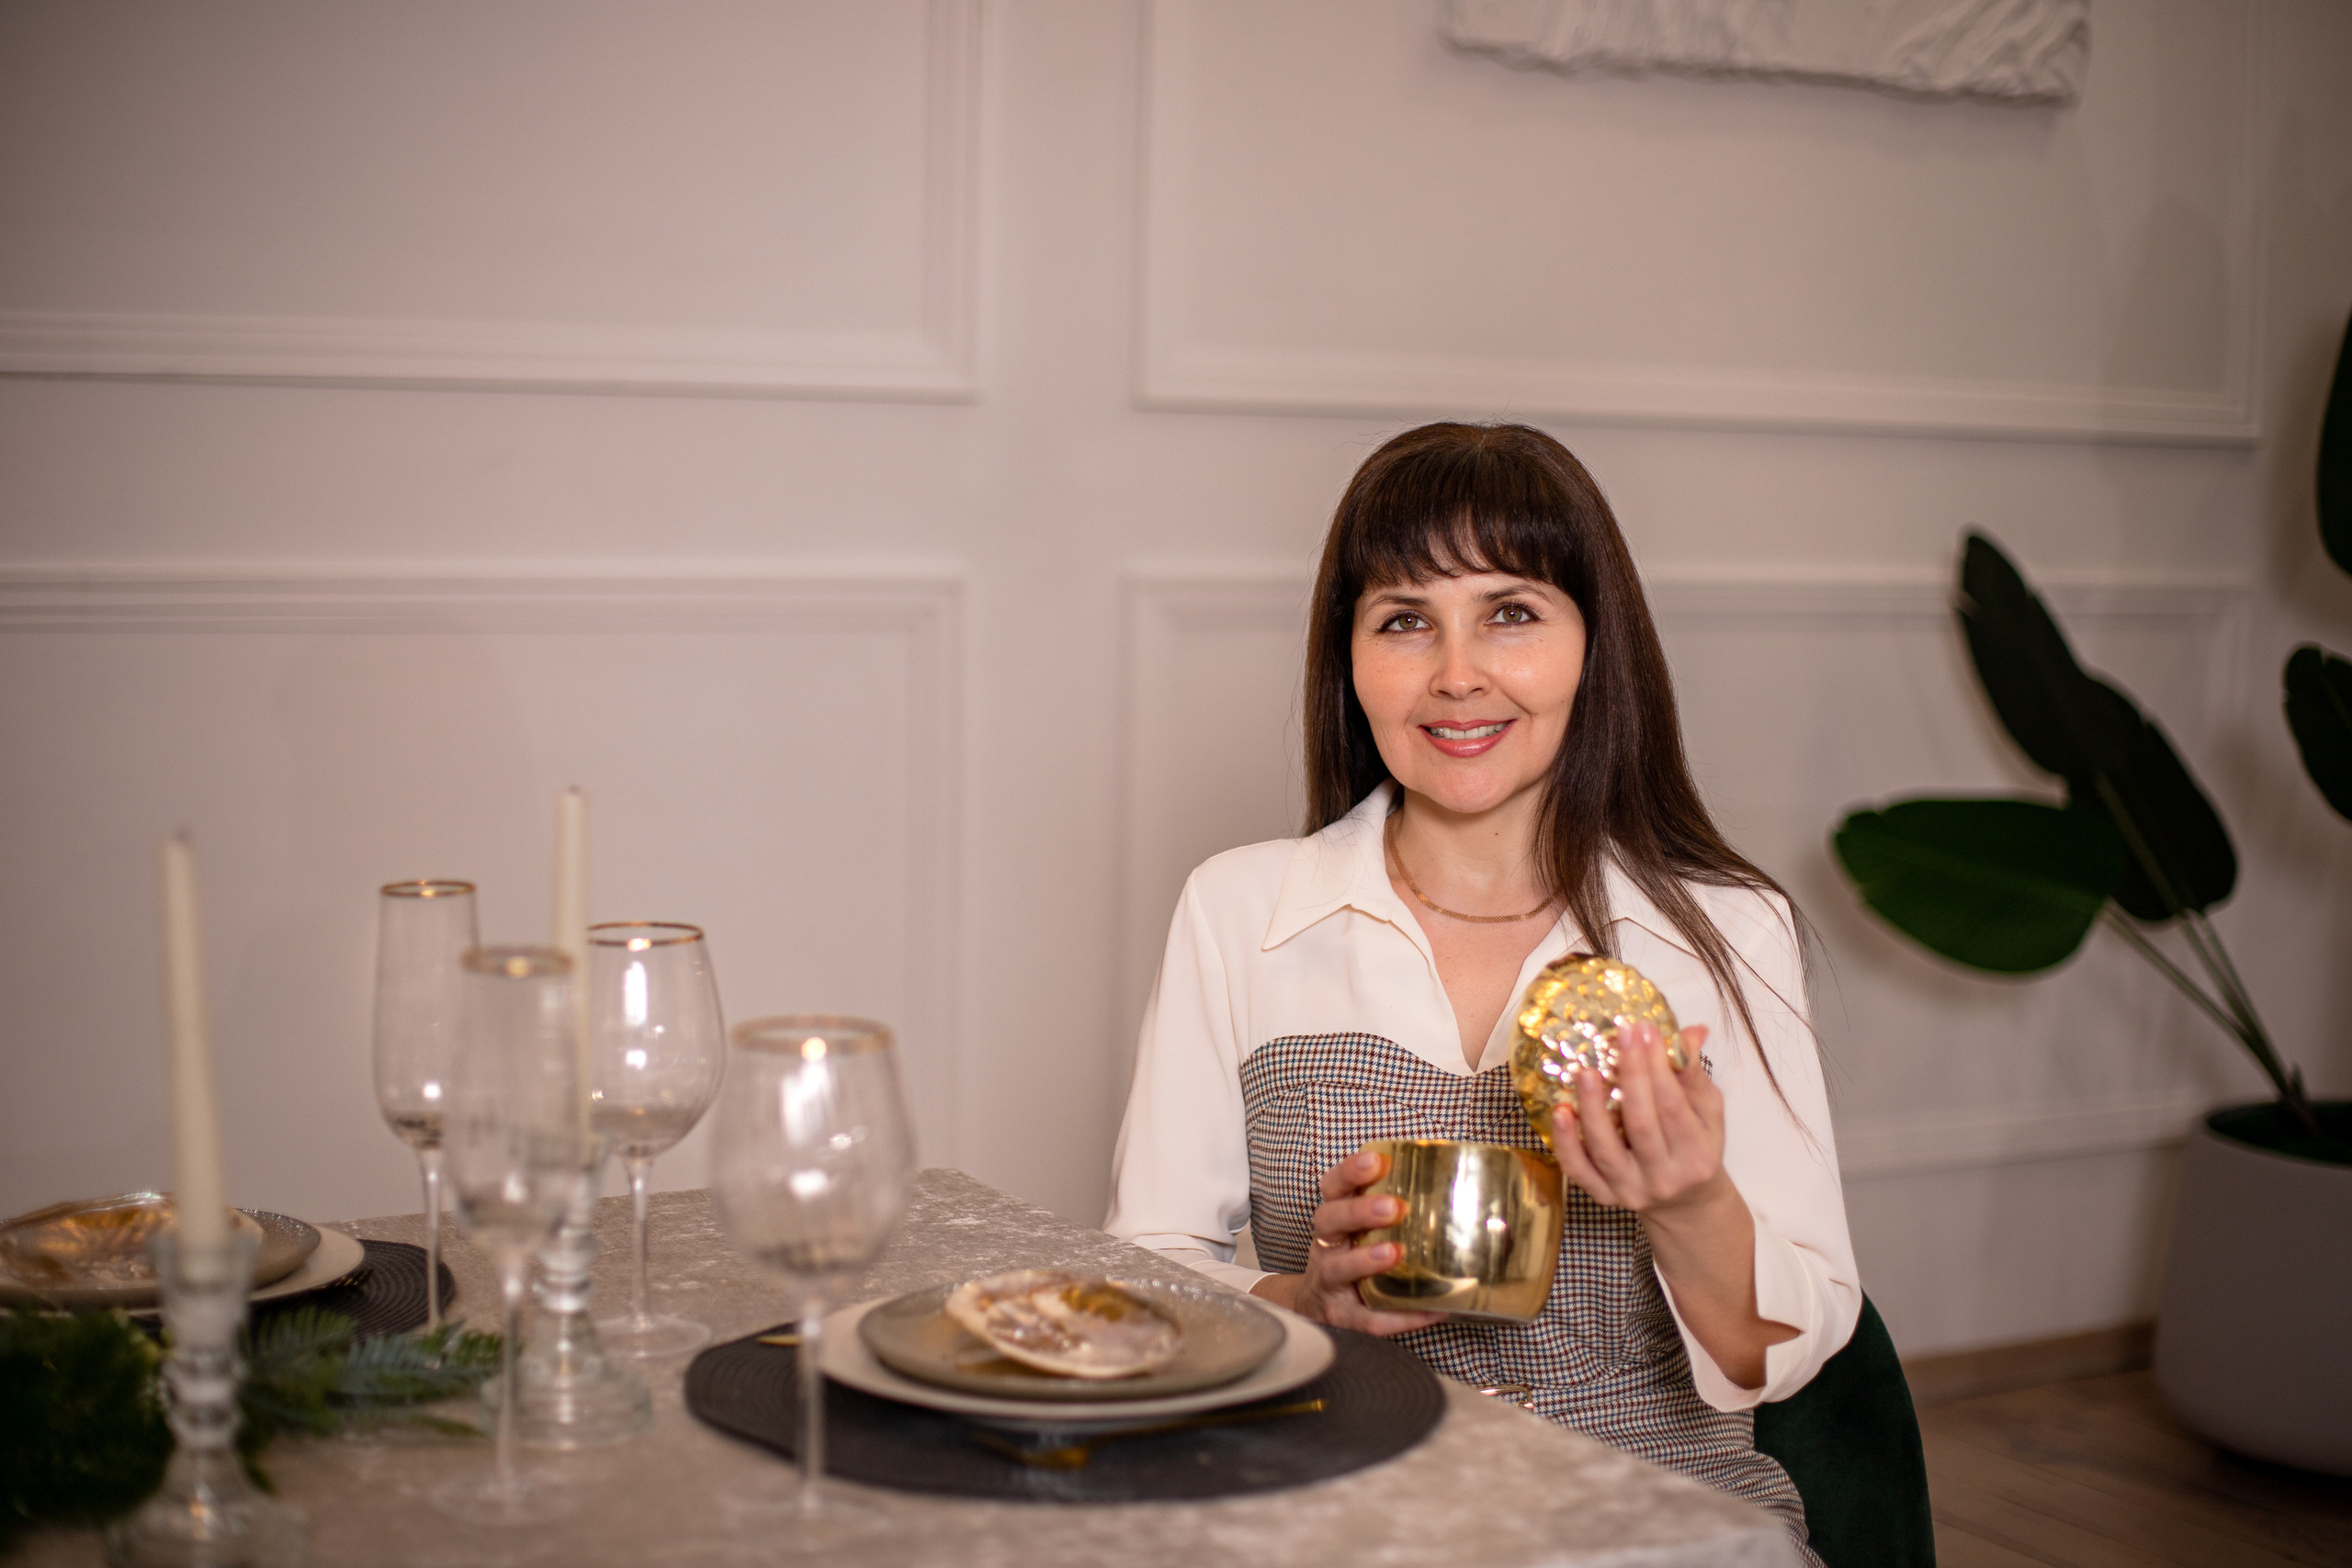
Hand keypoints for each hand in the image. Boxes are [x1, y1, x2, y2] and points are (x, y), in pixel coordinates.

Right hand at [1248, 1149, 1444, 1336]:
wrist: (1317, 1304)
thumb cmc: (1351, 1254)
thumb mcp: (1358, 1226)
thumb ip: (1387, 1204)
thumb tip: (1449, 1183)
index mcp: (1334, 1218)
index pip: (1333, 1187)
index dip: (1349, 1172)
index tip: (1376, 1160)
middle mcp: (1326, 1246)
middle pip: (1330, 1221)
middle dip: (1358, 1211)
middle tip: (1392, 1206)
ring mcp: (1330, 1282)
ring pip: (1338, 1268)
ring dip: (1366, 1260)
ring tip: (1394, 1252)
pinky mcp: (1344, 1316)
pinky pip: (1370, 1318)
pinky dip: (1399, 1316)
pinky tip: (1430, 1309)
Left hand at [1551, 1022, 1727, 1216]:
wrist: (1686, 1203)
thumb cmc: (1697, 1148)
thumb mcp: (1707, 1114)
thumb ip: (1694, 1075)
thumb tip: (1691, 1031)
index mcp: (1697, 1155)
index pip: (1673, 1105)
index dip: (1658, 1067)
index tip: (1645, 1029)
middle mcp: (1665, 1178)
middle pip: (1641, 1124)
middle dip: (1630, 1076)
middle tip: (1619, 1036)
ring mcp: (1632, 1190)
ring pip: (1606, 1150)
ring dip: (1592, 1109)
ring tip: (1584, 1072)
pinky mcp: (1605, 1197)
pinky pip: (1579, 1171)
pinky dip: (1567, 1143)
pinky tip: (1561, 1112)